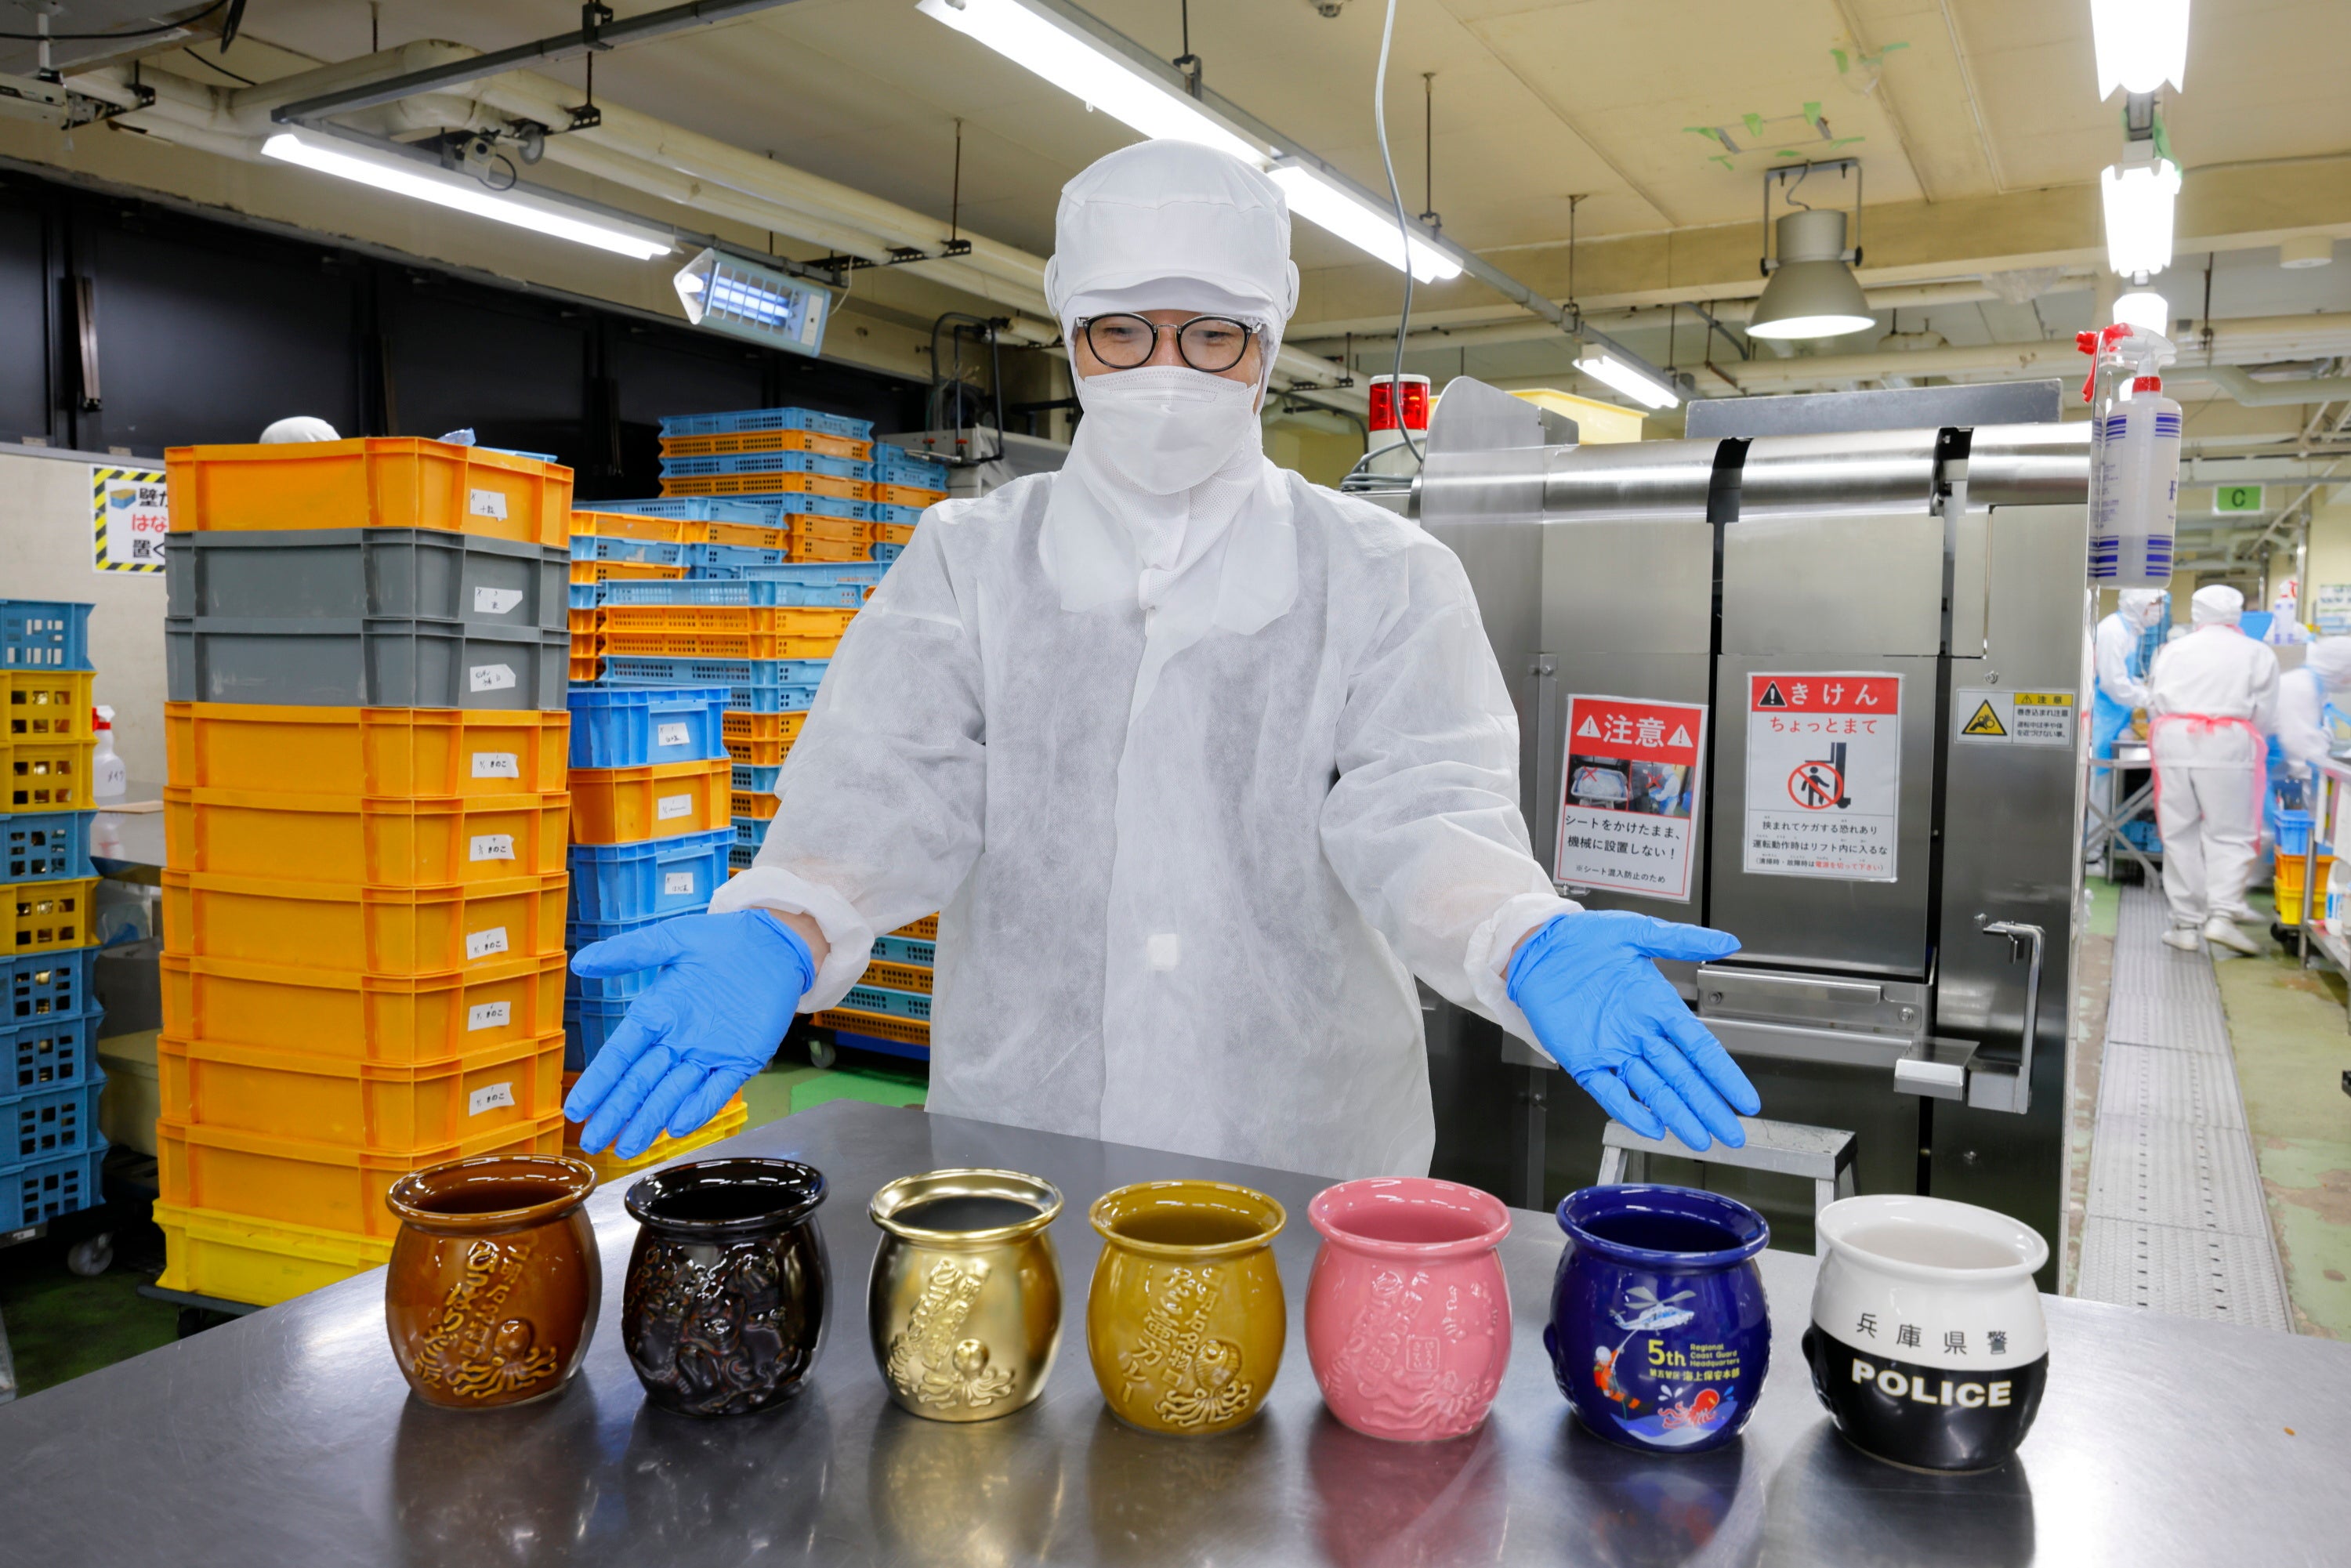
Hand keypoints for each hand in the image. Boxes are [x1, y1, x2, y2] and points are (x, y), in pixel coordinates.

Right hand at [563, 910, 815, 1158]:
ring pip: (673, 1094)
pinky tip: (677, 1127)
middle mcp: (678, 1039)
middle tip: (593, 1142)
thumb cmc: (722, 941)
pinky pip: (716, 1089)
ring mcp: (708, 1053)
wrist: (774, 945)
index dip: (599, 1082)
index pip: (620, 1054)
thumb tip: (582, 962)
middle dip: (617, 1113)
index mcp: (657, 1013)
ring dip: (650, 1120)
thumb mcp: (673, 940)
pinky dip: (698, 1107)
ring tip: (627, 1149)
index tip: (577, 1108)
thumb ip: (630, 952)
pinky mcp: (740, 1060)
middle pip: (641, 1083)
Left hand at [1506, 911, 1759, 1151]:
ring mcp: (1614, 1051)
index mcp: (1658, 1008)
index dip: (1724, 1075)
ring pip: (1653, 1090)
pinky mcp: (1585, 1061)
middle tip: (1732, 1134)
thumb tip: (1727, 942)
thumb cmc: (1584, 939)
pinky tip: (1652, 1126)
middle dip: (1709, 1107)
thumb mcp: (1636, 932)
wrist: (1538, 947)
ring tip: (1699, 1139)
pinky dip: (1630, 1109)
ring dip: (1677, 1116)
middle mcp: (1641, 1035)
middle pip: (1683, 1078)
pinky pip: (1610, 1092)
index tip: (1746, 1100)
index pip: (1701, 1049)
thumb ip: (1681, 940)